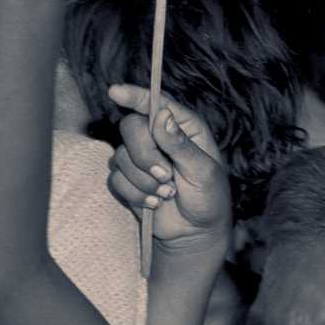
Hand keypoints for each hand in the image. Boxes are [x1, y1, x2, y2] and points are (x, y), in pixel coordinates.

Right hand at [105, 85, 233, 257]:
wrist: (197, 232)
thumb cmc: (209, 197)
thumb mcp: (203, 171)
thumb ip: (181, 145)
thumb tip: (162, 116)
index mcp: (183, 127)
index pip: (155, 103)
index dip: (134, 95)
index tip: (115, 92)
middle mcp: (158, 137)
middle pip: (131, 128)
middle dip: (145, 155)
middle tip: (166, 176)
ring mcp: (140, 157)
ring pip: (120, 156)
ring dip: (144, 181)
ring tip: (168, 193)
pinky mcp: (128, 178)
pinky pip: (116, 179)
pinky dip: (136, 194)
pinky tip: (156, 203)